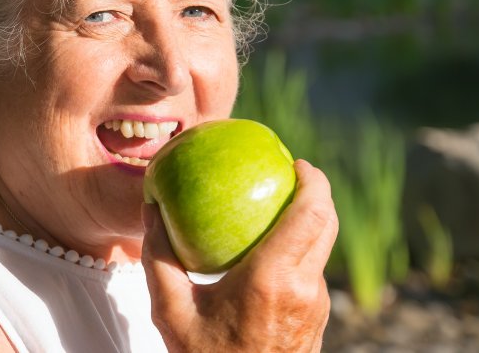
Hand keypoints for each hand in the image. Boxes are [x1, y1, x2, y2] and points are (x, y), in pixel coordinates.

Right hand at [141, 159, 337, 352]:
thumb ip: (159, 258)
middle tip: (289, 173)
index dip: (313, 181)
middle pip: (327, 223)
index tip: (296, 161)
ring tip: (279, 204)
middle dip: (317, 191)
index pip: (311, 214)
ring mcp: (316, 305)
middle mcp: (304, 289)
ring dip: (310, 219)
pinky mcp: (317, 317)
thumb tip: (151, 210)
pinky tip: (273, 246)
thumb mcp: (171, 314)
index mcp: (273, 279)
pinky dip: (302, 246)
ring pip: (324, 246)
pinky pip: (315, 268)